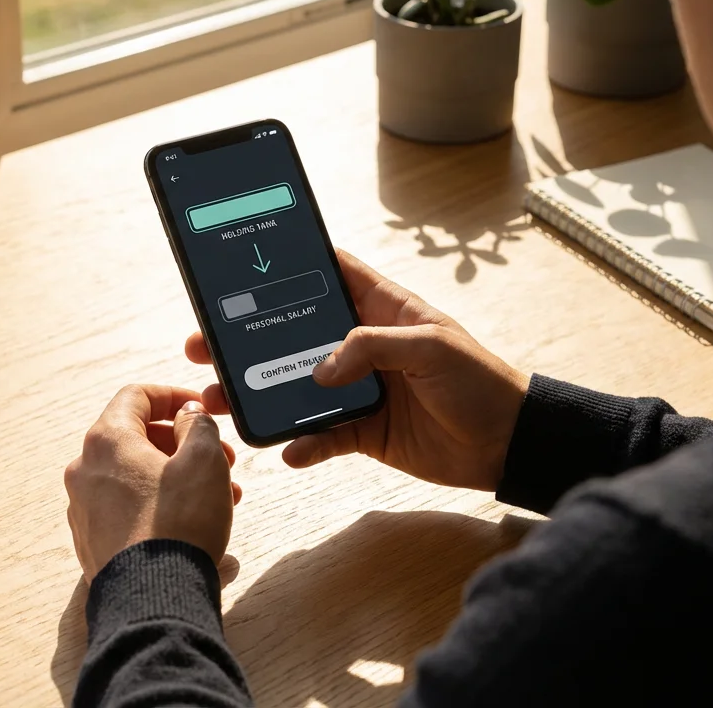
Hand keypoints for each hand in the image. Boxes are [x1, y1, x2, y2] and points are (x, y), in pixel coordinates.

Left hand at [64, 385, 240, 580]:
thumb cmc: (179, 524)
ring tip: (217, 494)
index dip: (173, 396)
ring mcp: (84, 507)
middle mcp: (85, 469)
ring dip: (175, 475)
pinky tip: (190, 519)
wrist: (153, 596)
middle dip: (182, 443)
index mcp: (107, 440)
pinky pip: (126, 506)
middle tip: (220, 458)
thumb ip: (198, 425)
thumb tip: (188, 416)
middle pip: (136, 437)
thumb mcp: (205, 460)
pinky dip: (157, 501)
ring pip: (134, 474)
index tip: (198, 408)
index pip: (136, 396)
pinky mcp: (91, 539)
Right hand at [185, 249, 529, 490]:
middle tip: (204, 345)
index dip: (288, 263)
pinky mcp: (363, 432)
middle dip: (247, 339)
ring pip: (295, 387)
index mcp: (380, 308)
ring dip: (259, 394)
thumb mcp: (431, 346)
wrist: (508, 444)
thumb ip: (372, 347)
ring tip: (220, 400)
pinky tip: (286, 450)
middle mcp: (362, 345)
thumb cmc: (480, 380)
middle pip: (292, 335)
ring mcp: (359, 389)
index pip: (328, 272)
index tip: (240, 262)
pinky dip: (302, 444)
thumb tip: (320, 369)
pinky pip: (321, 436)